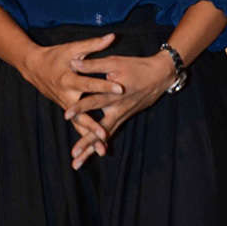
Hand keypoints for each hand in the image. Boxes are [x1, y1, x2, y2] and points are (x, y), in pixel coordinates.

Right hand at [20, 32, 124, 159]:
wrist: (34, 67)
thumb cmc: (56, 55)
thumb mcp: (73, 48)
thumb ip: (93, 45)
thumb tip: (112, 37)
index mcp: (68, 78)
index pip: (89, 83)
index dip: (104, 86)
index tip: (120, 89)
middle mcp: (66, 95)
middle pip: (81, 113)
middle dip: (93, 124)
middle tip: (105, 133)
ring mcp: (65, 105)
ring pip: (78, 124)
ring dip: (89, 136)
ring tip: (103, 149)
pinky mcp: (67, 110)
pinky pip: (77, 125)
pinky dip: (85, 136)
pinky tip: (96, 148)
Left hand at [64, 50, 176, 168]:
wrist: (159, 76)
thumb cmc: (136, 67)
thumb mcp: (114, 62)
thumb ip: (93, 65)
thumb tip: (72, 63)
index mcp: (113, 95)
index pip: (94, 102)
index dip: (80, 107)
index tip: (66, 115)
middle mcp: (117, 109)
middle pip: (99, 129)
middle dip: (86, 142)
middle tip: (73, 154)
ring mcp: (121, 116)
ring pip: (104, 136)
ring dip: (90, 149)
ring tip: (76, 163)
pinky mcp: (123, 118)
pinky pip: (110, 133)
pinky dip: (101, 144)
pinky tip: (92, 154)